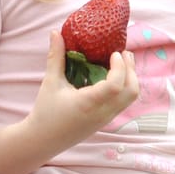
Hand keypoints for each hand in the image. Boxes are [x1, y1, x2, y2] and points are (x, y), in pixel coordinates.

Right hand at [25, 30, 139, 148]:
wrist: (43, 140)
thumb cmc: (45, 112)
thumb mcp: (50, 83)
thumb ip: (56, 57)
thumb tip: (56, 33)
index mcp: (89, 103)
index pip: (116, 85)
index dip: (120, 67)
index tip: (114, 53)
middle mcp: (102, 112)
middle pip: (131, 91)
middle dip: (131, 70)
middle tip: (122, 54)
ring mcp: (106, 118)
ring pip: (130, 98)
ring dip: (130, 78)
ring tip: (120, 63)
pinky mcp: (105, 121)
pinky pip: (123, 102)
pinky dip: (124, 87)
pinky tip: (111, 77)